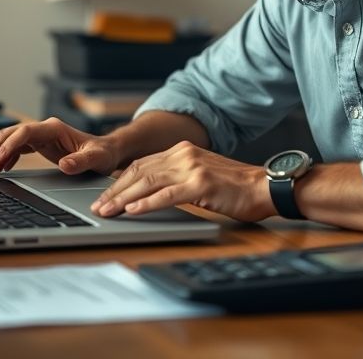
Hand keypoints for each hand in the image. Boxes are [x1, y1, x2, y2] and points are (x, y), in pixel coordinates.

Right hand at [0, 117, 119, 175]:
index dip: (8, 146)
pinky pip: (14, 149)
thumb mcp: (96, 159)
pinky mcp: (39, 145)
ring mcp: (40, 136)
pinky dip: (1, 159)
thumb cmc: (103, 154)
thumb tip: (65, 165)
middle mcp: (44, 129)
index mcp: (55, 128)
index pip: (24, 132)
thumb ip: (81, 161)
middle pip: (10, 135)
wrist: (107, 152)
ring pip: (8, 141)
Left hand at [90, 141, 274, 222]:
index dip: (119, 180)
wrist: (264, 186)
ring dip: (124, 198)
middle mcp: (184, 154)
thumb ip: (177, 177)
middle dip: (115, 190)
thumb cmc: (235, 187)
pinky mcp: (201, 184)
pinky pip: (167, 195)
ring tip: (108, 211)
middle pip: (139, 172)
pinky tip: (133, 211)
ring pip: (148, 182)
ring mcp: (192, 167)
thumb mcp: (200, 174)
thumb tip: (148, 192)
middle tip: (98, 206)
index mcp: (182, 150)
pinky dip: (147, 204)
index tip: (104, 195)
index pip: (141, 164)